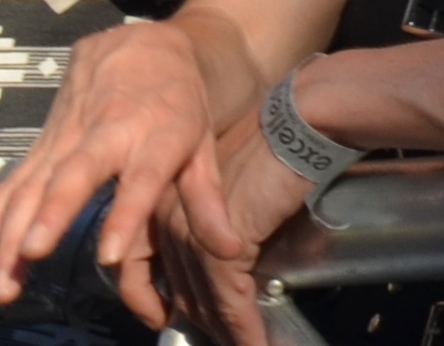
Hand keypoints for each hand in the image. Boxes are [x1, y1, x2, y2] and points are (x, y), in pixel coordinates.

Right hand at [0, 16, 229, 324]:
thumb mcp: (204, 145)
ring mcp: (69, 133)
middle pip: (78, 173)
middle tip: (33, 251)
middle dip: (53, 212)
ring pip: (35, 183)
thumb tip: (231, 250)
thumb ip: (209, 201)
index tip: (111, 256)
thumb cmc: (182, 103)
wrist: (148, 46)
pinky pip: (15, 182)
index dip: (127, 215)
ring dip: (12, 232)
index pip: (143, 177)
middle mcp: (109, 130)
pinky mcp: (42, 139)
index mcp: (159, 132)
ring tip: (2, 285)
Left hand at [138, 124, 306, 345]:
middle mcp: (167, 220)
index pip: (138, 264)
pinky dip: (243, 327)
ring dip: (225, 332)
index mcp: (163, 201)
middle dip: (196, 320)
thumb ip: (218, 217)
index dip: (146, 298)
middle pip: (175, 288)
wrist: (300, 123)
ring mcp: (191, 235)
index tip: (162, 316)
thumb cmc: (277, 143)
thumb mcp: (233, 181)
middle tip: (218, 338)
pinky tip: (255, 341)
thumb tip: (231, 251)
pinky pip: (230, 298)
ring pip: (202, 300)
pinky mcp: (223, 247)